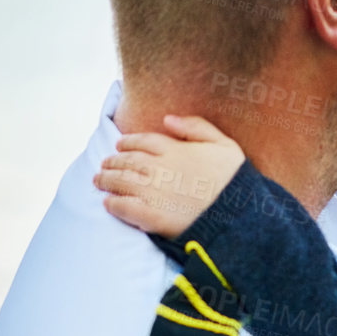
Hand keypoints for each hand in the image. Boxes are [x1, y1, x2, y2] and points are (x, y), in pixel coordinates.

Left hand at [93, 115, 244, 237]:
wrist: (238, 215)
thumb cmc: (235, 181)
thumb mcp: (225, 144)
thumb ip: (197, 127)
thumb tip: (167, 119)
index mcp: (173, 149)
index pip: (141, 141)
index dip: (127, 143)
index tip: (119, 145)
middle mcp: (158, 167)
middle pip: (126, 161)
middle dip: (112, 162)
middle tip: (104, 165)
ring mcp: (152, 191)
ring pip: (120, 181)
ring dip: (106, 180)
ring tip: (98, 181)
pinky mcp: (151, 215)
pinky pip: (124, 207)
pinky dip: (113, 204)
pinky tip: (107, 203)